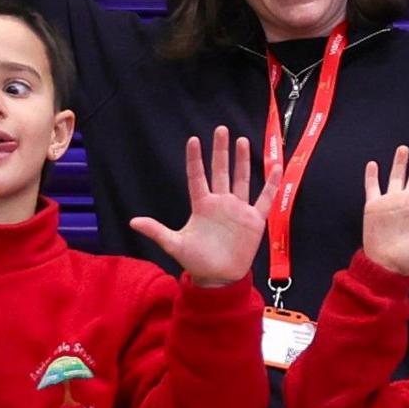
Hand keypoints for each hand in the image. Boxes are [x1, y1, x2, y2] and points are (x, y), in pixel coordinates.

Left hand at [130, 128, 264, 284]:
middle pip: (221, 171)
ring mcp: (238, 210)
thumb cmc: (197, 261)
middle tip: (221, 129)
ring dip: (242, 161)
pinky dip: (271, 184)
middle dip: (221, 151)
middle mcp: (220, 203)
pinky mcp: (254, 220)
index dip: (195, 160)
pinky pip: (264, 198)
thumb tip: (133, 221)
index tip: (193, 140)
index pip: (197, 177)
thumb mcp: (175, 244)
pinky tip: (275, 167)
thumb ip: (156, 231)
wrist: (219, 278)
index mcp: (202, 205)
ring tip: (241, 141)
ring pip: (241, 179)